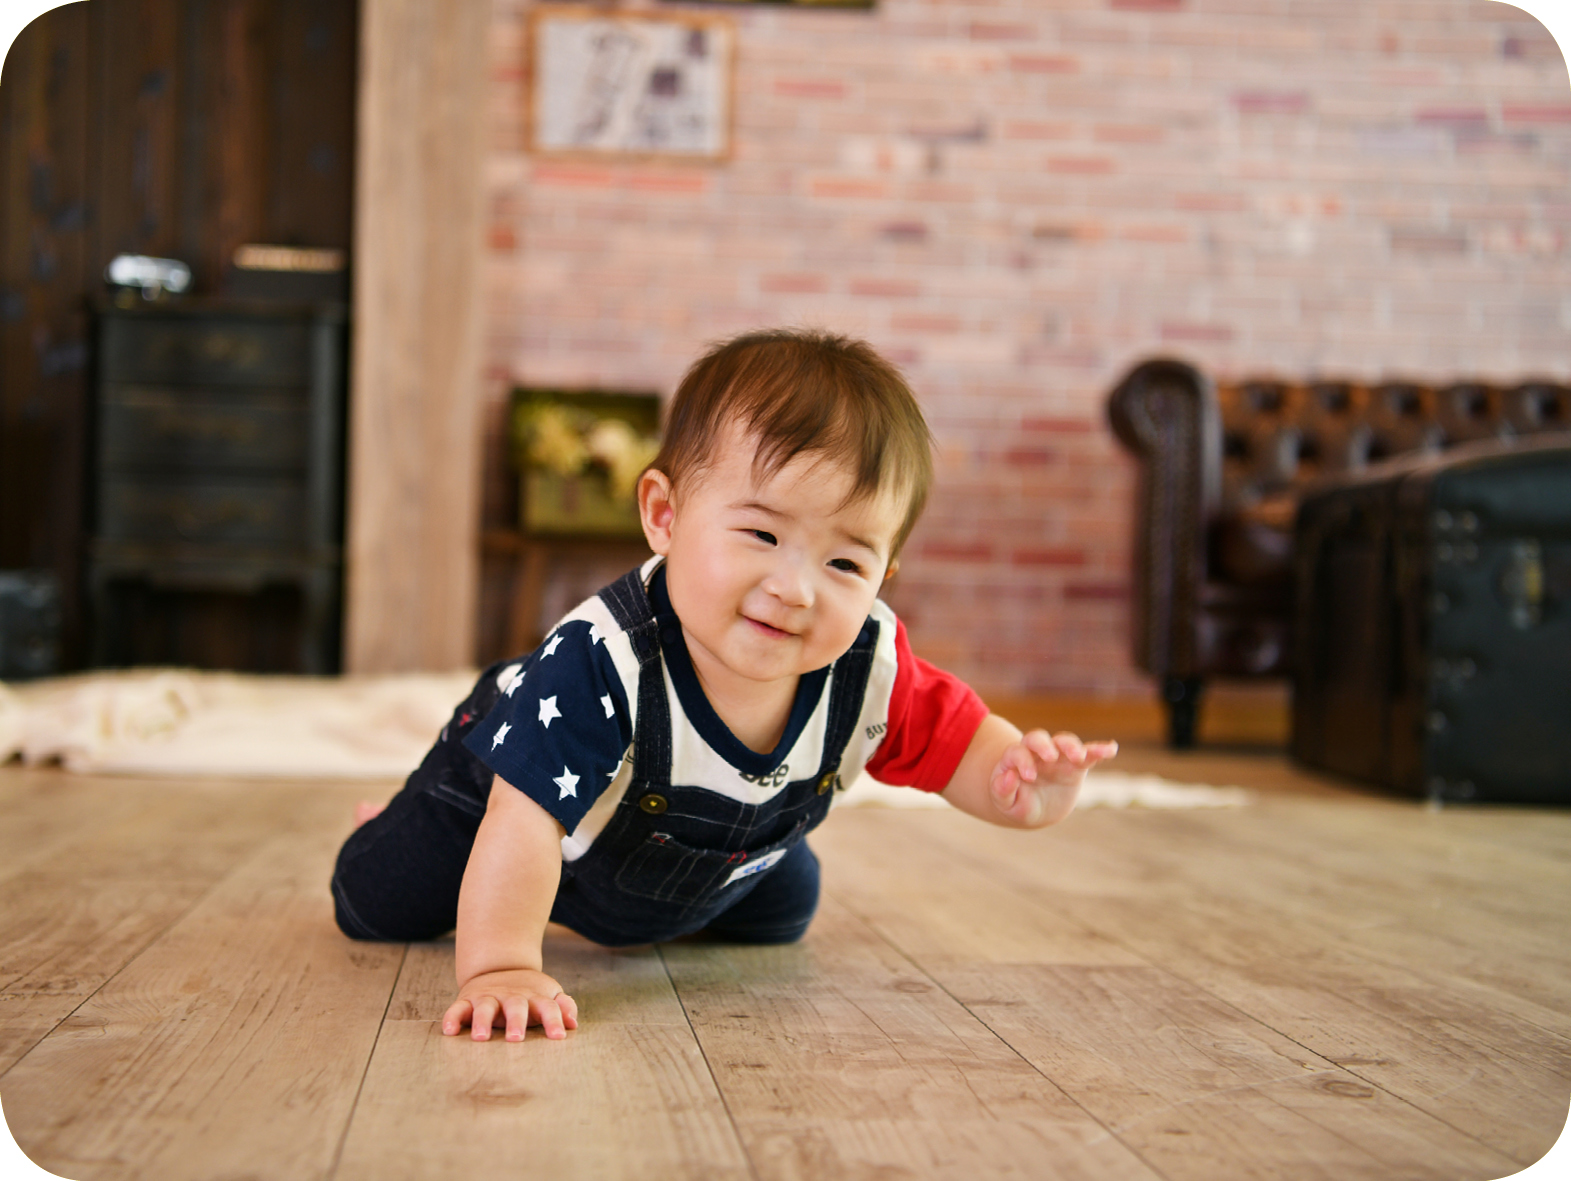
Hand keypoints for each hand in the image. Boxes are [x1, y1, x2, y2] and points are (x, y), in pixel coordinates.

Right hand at [442, 967, 578, 1041]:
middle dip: (516, 1021)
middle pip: (516, 1006)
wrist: (501, 969)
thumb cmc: (530, 994)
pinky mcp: (468, 1000)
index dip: (555, 1020)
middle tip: (516, 1039)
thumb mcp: (549, 996)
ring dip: (482, 1021)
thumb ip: (563, 1008)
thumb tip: (573, 1023)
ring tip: (481, 1038)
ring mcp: (489, 998)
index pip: (548, 1007)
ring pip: (485, 1007)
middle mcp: (511, 997)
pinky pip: (457, 1009)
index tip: (559, 1036)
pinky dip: (452, 1018)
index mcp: (534, 998)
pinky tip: (450, 1032)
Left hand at [990, 730, 1117, 826]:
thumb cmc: (1016, 803)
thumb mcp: (1005, 802)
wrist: (1035, 809)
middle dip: (1044, 745)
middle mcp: (1035, 754)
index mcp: (1015, 759)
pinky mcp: (1075, 765)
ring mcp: (1057, 757)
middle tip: (1050, 757)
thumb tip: (1008, 776)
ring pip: (1063, 742)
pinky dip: (1099, 750)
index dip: (1022, 761)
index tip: (1029, 777)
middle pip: (1037, 738)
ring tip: (1080, 756)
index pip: (1016, 752)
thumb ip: (1002, 790)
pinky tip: (1111, 749)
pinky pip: (1088, 754)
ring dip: (1071, 746)